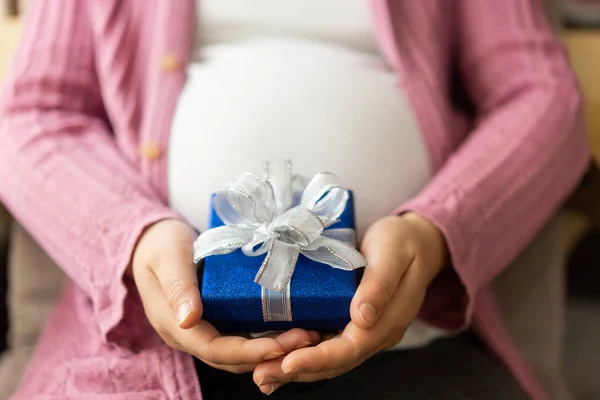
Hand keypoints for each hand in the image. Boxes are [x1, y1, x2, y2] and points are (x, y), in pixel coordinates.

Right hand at [131, 219, 318, 372]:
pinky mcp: (214, 320)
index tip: (280, 346)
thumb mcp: (167, 258)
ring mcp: (201, 330)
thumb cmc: (159, 245)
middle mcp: (188, 335)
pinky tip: (289, 328)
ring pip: (238, 352)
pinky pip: (240, 337)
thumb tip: (188, 320)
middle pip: (231, 357)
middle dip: (269, 354)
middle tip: (306, 341)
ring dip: (271, 349)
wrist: (151, 240)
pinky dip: (264, 337)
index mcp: (174, 325)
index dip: (248, 352)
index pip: (214, 349)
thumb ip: (177, 286)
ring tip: (306, 337)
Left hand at [253, 213, 446, 393]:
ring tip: (262, 373)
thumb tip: (362, 318)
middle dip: (298, 370)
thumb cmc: (403, 242)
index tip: (287, 362)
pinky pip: (326, 343)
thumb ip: (379, 285)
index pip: (349, 349)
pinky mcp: (352, 322)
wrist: (418, 242)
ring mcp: (364, 330)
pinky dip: (303, 352)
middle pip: (335, 362)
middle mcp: (375, 333)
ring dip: (296, 367)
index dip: (318, 358)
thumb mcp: (393, 254)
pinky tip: (278, 354)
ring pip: (328, 358)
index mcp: (388, 321)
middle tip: (261, 376)